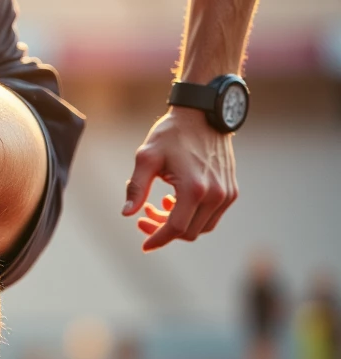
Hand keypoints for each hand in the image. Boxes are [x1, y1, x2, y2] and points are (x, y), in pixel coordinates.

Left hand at [122, 109, 236, 250]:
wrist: (203, 114)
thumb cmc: (172, 134)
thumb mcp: (147, 157)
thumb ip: (136, 187)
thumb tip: (126, 213)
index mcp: (194, 189)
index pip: (176, 229)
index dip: (158, 239)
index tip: (144, 245)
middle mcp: (215, 195)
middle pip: (188, 232)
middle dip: (163, 230)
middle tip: (143, 216)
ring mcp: (226, 194)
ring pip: (202, 227)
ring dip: (179, 224)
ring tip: (159, 206)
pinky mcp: (231, 190)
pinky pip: (212, 216)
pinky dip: (194, 216)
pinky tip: (176, 201)